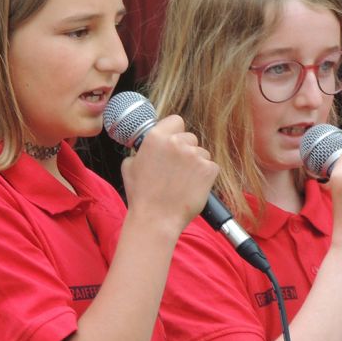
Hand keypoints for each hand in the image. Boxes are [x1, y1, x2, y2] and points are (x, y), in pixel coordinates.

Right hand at [121, 115, 218, 229]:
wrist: (156, 219)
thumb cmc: (141, 196)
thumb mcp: (130, 166)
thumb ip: (142, 150)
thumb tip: (148, 146)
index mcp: (156, 137)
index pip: (176, 121)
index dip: (175, 132)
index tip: (174, 142)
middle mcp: (177, 143)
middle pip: (190, 138)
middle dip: (186, 150)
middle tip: (177, 169)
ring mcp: (195, 156)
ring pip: (202, 153)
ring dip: (196, 164)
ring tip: (183, 182)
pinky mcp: (209, 170)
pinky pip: (211, 167)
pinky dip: (205, 176)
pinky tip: (192, 187)